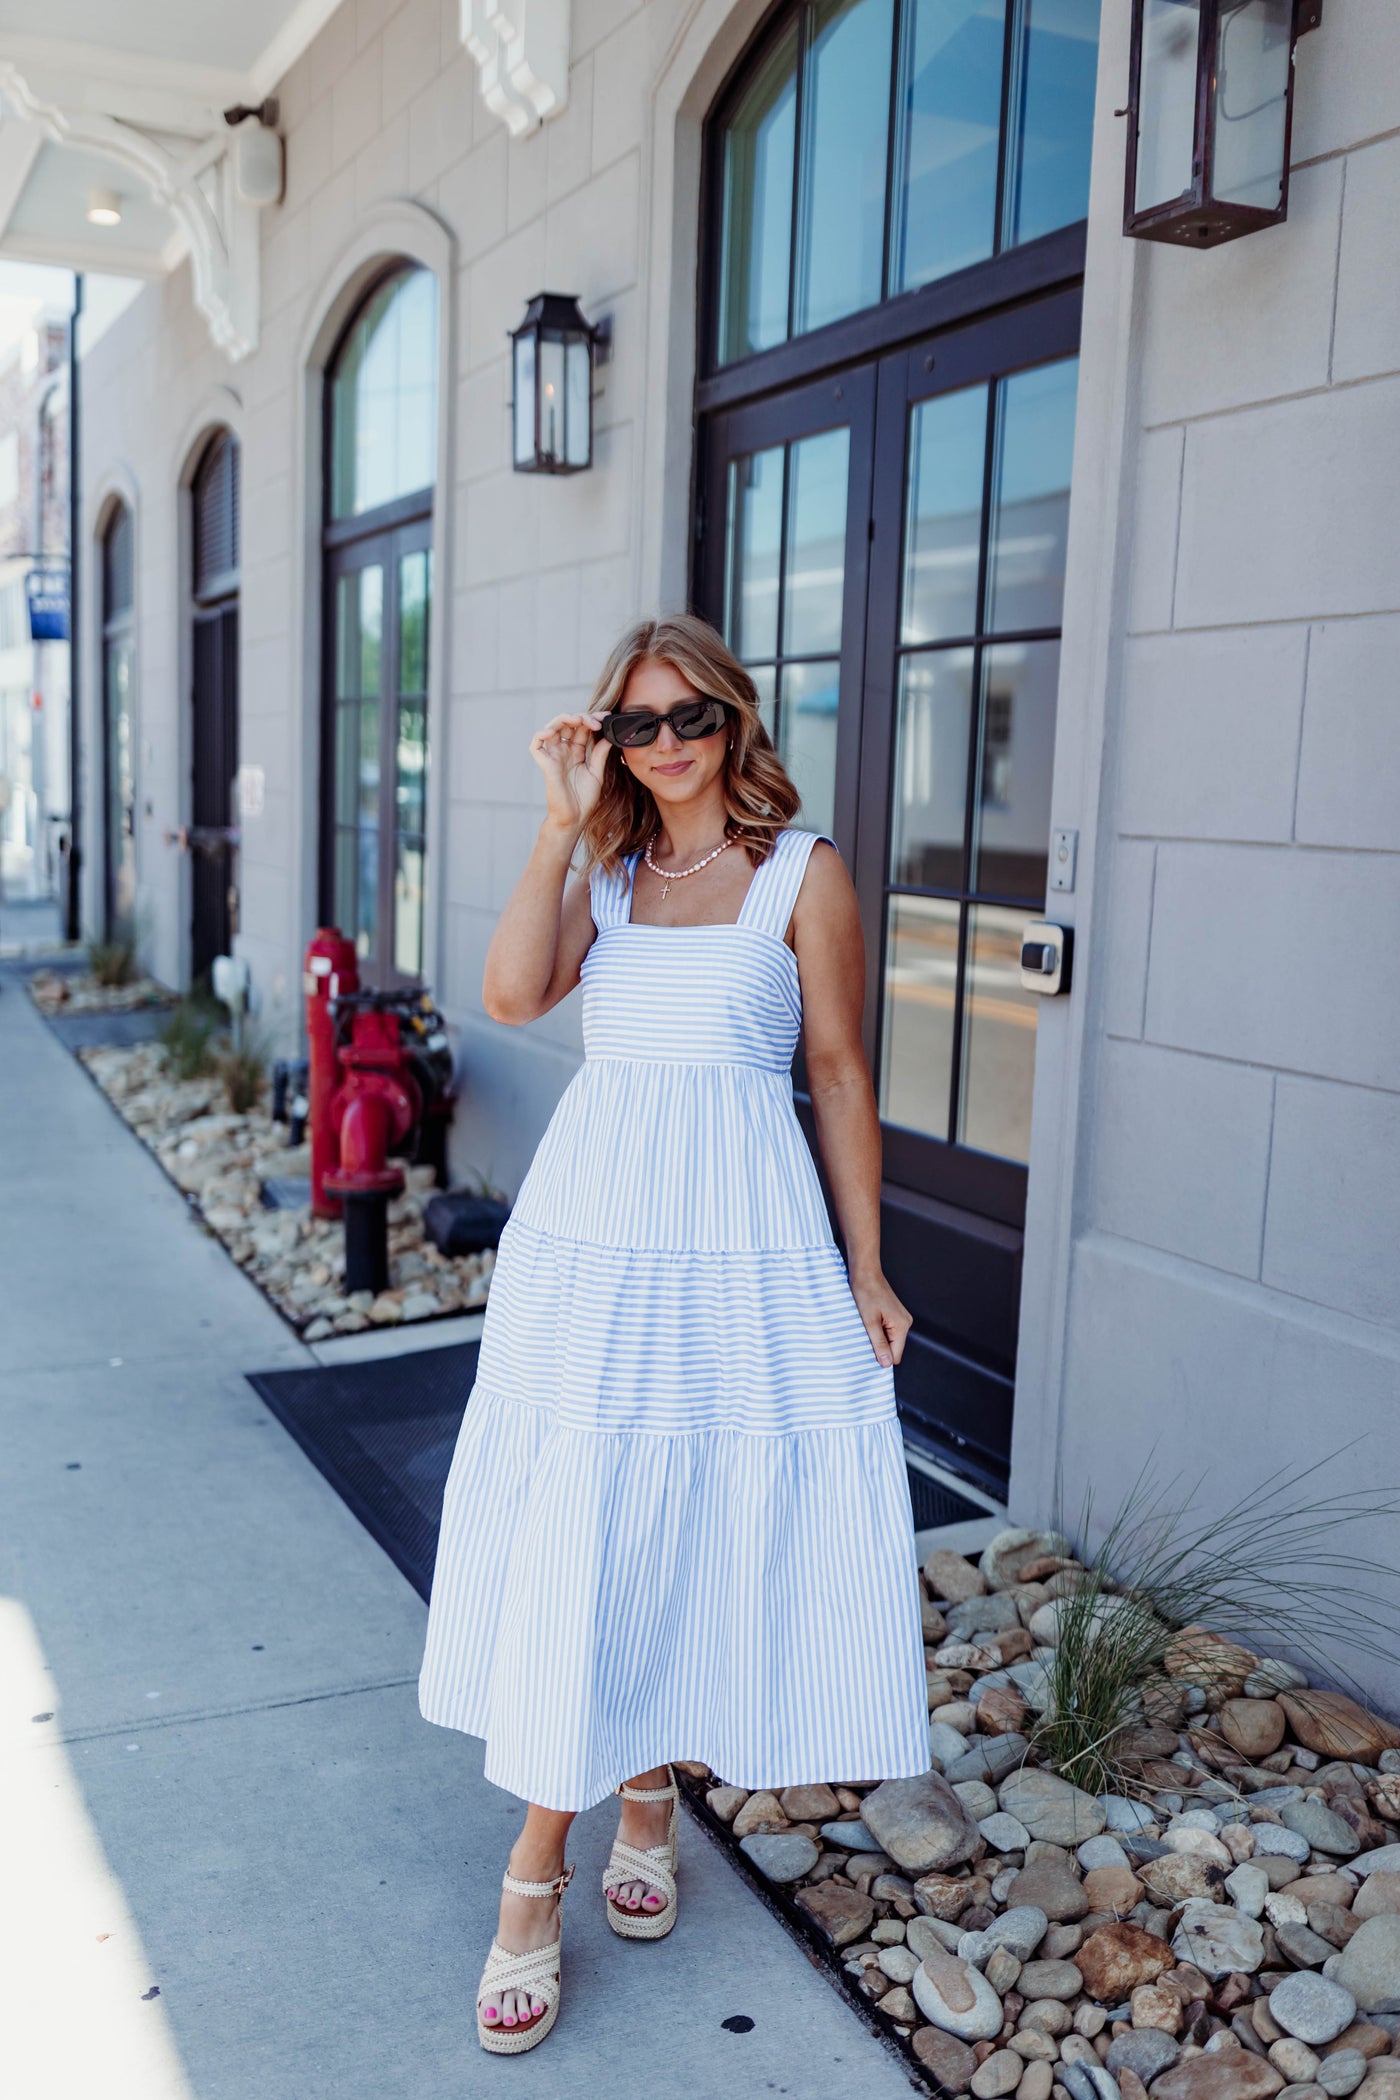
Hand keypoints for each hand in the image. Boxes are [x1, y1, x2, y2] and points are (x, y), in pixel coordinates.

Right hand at [529, 710, 610, 829]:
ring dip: (565, 719)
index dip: (592, 719)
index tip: (606, 717)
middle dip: (582, 717)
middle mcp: (564, 751)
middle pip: (568, 724)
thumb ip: (600, 754)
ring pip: (553, 727)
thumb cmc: (584, 799)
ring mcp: (553, 756)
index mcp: (576, 752)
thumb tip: (608, 736)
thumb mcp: (597, 773)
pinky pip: (536, 743)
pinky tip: (554, 732)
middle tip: (596, 721)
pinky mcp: (545, 763)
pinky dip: (542, 733)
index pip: (582, 728)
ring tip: (579, 720)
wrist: (574, 818)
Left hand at [849, 1269, 912, 1368]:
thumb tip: (886, 1363)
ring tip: (865, 1326)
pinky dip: (877, 1330)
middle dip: (878, 1347)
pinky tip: (868, 1321)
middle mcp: (905, 1322)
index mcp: (902, 1326)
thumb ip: (879, 1344)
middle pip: (893, 1348)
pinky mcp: (894, 1315)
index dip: (881, 1358)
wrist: (865, 1273)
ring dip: (876, 1338)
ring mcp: (901, 1318)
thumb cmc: (866, 1292)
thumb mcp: (869, 1322)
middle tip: (863, 1337)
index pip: (895, 1356)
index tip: (867, 1354)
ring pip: (889, 1340)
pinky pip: (887, 1331)